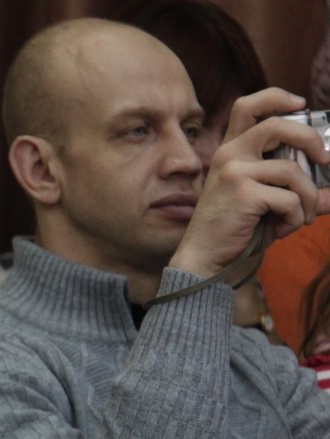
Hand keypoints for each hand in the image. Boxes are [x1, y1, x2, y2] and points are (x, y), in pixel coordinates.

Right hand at [171, 89, 328, 278]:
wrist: (204, 257)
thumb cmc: (233, 229)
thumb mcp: (265, 203)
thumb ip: (296, 191)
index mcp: (230, 151)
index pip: (247, 106)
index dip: (276, 98)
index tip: (300, 104)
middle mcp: (230, 154)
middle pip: (278, 125)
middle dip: (311, 140)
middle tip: (324, 161)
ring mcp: (235, 172)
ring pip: (293, 172)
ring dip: (307, 198)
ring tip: (300, 218)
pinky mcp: (244, 193)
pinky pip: (289, 199)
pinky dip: (295, 217)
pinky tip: (282, 230)